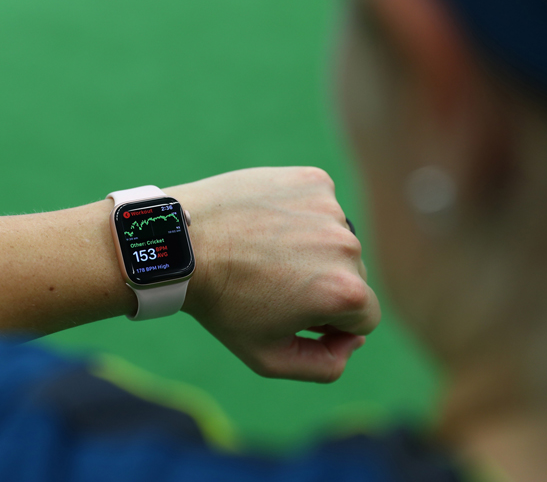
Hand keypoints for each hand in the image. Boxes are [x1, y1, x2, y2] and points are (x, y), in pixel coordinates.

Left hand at [166, 167, 379, 382]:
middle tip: (271, 283)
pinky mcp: (312, 180)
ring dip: (311, 249)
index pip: (364, 316)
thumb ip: (324, 366)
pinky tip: (264, 225)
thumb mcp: (268, 357)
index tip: (293, 316)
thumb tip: (353, 341)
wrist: (181, 242)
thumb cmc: (221, 303)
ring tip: (264, 253)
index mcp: (345, 292)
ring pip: (335, 239)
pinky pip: (319, 207)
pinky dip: (300, 216)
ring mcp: (329, 208)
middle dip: (322, 285)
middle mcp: (346, 245)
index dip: (331, 324)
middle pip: (353, 276)